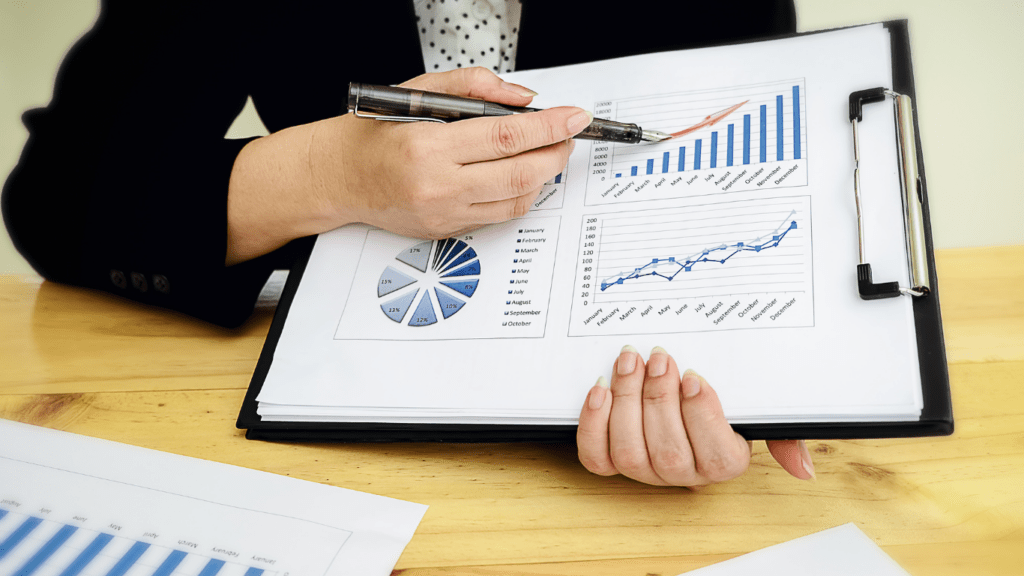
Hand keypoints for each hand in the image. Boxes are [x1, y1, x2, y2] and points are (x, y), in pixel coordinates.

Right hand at [317, 67, 588, 238]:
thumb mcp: (420, 92)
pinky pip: (499, 216)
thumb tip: (524, 98)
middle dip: (555, 153)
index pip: (506, 136)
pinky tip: (522, 176)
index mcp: (428, 146)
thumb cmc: (377, 133)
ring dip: (543, 176)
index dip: (549, 126)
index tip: (574, 117)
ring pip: (516, 200)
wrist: (341, 177)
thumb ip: (474, 87)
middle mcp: (437, 185)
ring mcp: (443, 213)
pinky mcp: (447, 230)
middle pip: (520, 173)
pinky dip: (520, 195)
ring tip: (548, 154)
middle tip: (568, 137)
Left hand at [577, 345, 814, 486]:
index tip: (693, 376)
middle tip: (659, 357)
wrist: (680, 394)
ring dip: (626, 402)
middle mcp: (681, 474)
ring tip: (630, 361)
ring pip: (629, 451)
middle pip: (667, 451)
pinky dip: (593, 424)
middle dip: (659, 399)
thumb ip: (785, 435)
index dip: (701, 416)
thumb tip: (804, 470)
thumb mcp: (760, 413)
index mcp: (722, 463)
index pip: (716, 458)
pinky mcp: (610, 460)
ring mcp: (643, 469)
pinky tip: (600, 390)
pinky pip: (596, 455)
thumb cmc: (721, 403)